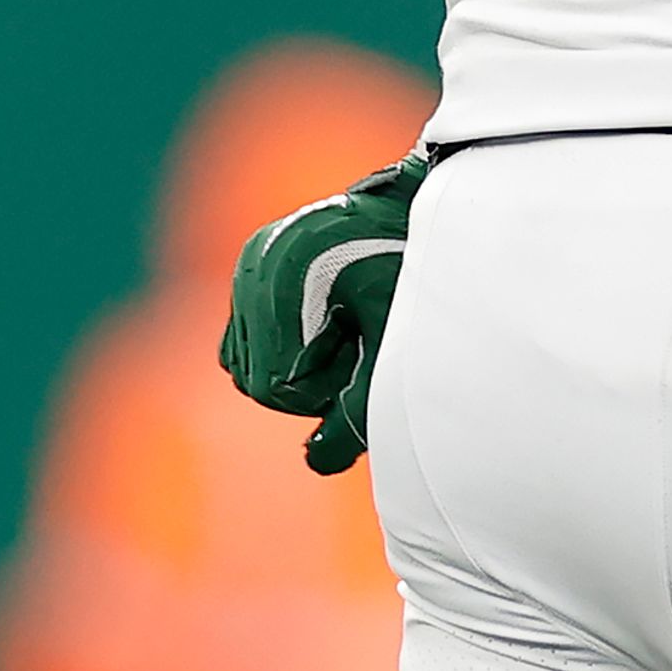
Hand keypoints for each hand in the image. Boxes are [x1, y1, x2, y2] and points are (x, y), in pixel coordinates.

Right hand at [220, 152, 427, 473]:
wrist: (426, 207)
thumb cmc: (417, 272)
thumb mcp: (395, 346)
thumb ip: (360, 410)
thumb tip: (317, 463)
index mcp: (285, 279)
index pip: (278, 389)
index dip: (327, 390)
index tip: (365, 355)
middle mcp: (257, 265)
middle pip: (257, 380)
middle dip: (312, 379)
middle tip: (362, 342)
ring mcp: (253, 261)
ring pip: (247, 364)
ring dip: (296, 364)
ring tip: (351, 328)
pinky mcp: (256, 261)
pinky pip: (245, 339)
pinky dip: (281, 347)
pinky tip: (329, 323)